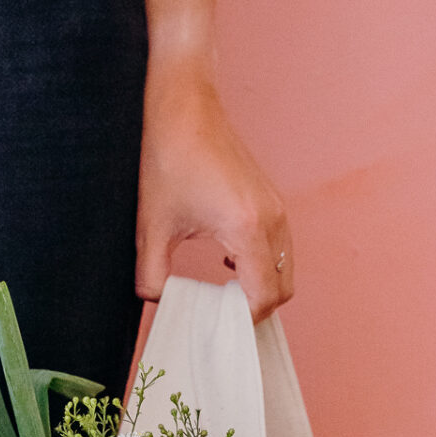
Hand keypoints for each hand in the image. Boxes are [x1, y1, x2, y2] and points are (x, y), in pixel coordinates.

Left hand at [136, 61, 293, 320]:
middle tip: (218, 320)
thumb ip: (153, 278)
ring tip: (221, 298)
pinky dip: (262, 266)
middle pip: (282, 288)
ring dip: (259, 288)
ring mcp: (276, 206)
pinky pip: (279, 247)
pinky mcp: (270, 199)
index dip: (241, 323)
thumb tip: (161, 305)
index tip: (216, 333)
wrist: (183, 103)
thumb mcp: (151, 228)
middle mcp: (271, 218)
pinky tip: (228, 268)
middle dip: (254, 310)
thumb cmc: (168, 157)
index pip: (262, 298)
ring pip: (284, 268)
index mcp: (247, 228)